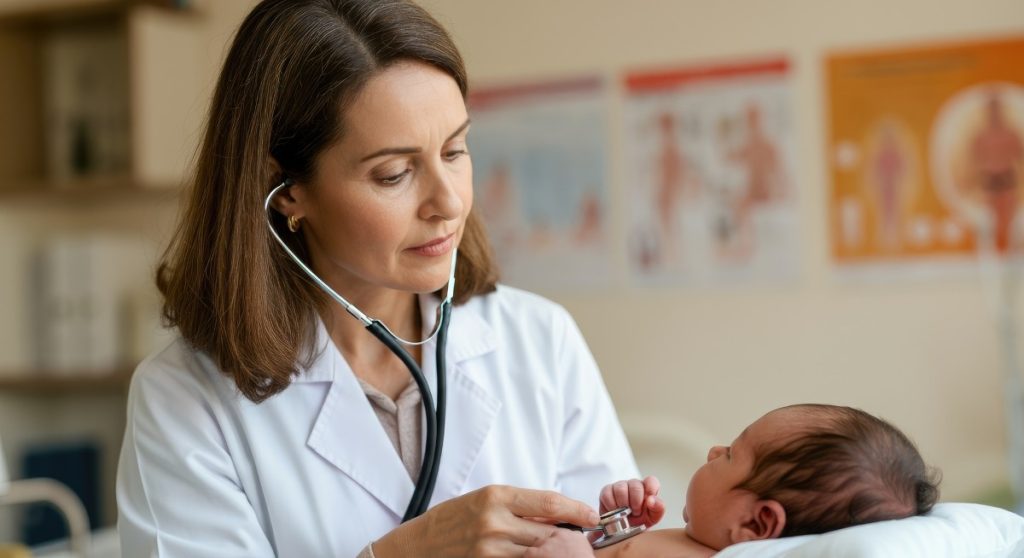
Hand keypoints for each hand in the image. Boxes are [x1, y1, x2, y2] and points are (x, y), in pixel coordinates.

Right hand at [372, 485, 599, 556]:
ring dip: (555, 553)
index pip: (549, 503)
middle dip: (570, 537)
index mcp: (496, 496)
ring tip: (563, 551)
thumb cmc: (452, 520)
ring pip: (539, 553)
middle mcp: (495, 521)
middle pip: (549, 532)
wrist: (417, 545)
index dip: (576, 510)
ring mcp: (490, 548)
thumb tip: (558, 513)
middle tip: (582, 539)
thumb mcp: (484, 501)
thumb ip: (520, 506)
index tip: (591, 516)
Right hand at [599, 476, 664, 528]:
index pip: (651, 481)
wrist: (624, 530)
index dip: (650, 488)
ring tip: (624, 513)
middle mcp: (633, 485)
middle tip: (635, 513)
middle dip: (635, 502)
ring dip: (623, 504)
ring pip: (620, 488)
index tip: (648, 500)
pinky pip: (607, 494)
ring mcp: (619, 486)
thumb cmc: (641, 520)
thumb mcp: (653, 517)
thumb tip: (651, 499)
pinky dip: (611, 505)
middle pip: (635, 485)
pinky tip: (614, 512)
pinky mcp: (607, 491)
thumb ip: (658, 507)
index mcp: (647, 488)